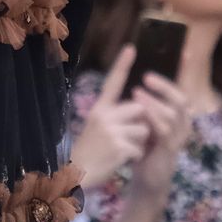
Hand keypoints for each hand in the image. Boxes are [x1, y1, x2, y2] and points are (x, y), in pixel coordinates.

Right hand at [68, 47, 149, 186]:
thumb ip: (117, 116)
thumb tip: (141, 110)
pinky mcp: (119, 146)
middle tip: (127, 137)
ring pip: (144, 129)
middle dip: (141, 123)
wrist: (77, 175)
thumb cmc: (91, 151)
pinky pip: (141, 147)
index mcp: (99, 108)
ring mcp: (111, 130)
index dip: (122, 65)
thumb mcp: (98, 127)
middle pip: (140, 109)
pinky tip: (120, 160)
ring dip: (140, 142)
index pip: (113, 82)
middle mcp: (104, 115)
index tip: (131, 47)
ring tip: (121, 150)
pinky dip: (136, 157)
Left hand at [128, 72, 191, 196]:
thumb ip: (144, 100)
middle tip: (146, 77)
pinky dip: (153, 118)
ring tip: (136, 92)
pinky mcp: (172, 148)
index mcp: (178, 112)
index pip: (183, 86)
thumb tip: (135, 73)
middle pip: (181, 98)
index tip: (185, 50)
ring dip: (154, 101)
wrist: (146, 174)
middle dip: (165, 85)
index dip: (185, 69)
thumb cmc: (145, 142)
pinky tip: (141, 112)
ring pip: (174, 113)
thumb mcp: (144, 117)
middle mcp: (184, 121)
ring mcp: (180, 135)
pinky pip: (166, 130)